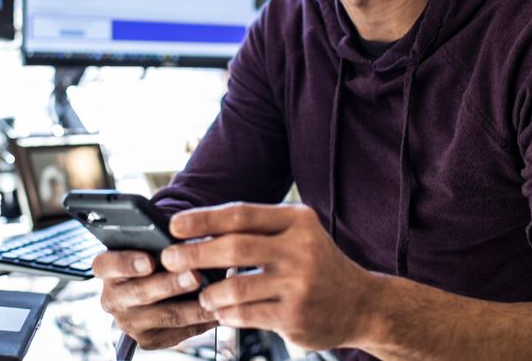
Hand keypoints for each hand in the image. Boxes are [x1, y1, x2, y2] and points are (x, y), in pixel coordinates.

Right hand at [92, 249, 217, 349]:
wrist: (156, 285)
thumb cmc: (155, 255)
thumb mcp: (151, 242)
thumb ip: (161, 239)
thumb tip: (186, 236)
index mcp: (106, 268)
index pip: (105, 264)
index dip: (126, 263)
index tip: (149, 261)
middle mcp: (112, 298)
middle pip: (139, 293)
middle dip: (170, 284)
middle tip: (195, 275)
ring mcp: (129, 322)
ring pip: (164, 316)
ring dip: (192, 307)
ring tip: (214, 295)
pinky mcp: (148, 340)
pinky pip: (178, 332)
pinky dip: (201, 321)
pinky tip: (217, 310)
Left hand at [161, 202, 373, 350]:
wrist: (362, 303)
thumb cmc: (317, 265)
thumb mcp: (298, 234)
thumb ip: (257, 231)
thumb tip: (198, 231)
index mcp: (297, 221)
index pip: (242, 214)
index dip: (203, 219)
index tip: (174, 225)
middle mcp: (301, 249)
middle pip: (234, 248)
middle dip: (194, 253)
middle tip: (170, 259)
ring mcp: (299, 284)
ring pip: (235, 287)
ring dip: (209, 292)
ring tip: (202, 294)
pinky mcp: (295, 316)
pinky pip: (246, 314)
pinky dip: (226, 313)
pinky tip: (222, 311)